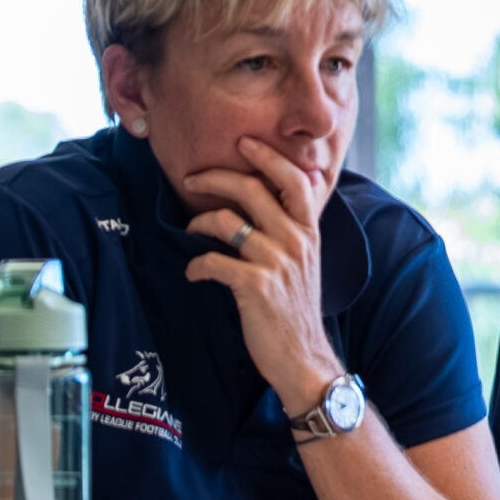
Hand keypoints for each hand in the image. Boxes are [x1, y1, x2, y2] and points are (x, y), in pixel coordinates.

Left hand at [183, 139, 345, 416]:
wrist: (304, 358)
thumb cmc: (297, 308)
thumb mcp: (307, 260)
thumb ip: (296, 227)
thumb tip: (289, 191)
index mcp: (309, 230)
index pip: (294, 179)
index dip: (268, 156)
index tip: (244, 142)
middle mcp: (296, 240)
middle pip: (252, 189)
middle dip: (216, 177)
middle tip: (192, 178)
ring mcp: (277, 262)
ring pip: (227, 222)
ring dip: (199, 222)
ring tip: (190, 231)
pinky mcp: (256, 287)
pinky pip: (214, 261)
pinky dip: (196, 265)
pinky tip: (194, 272)